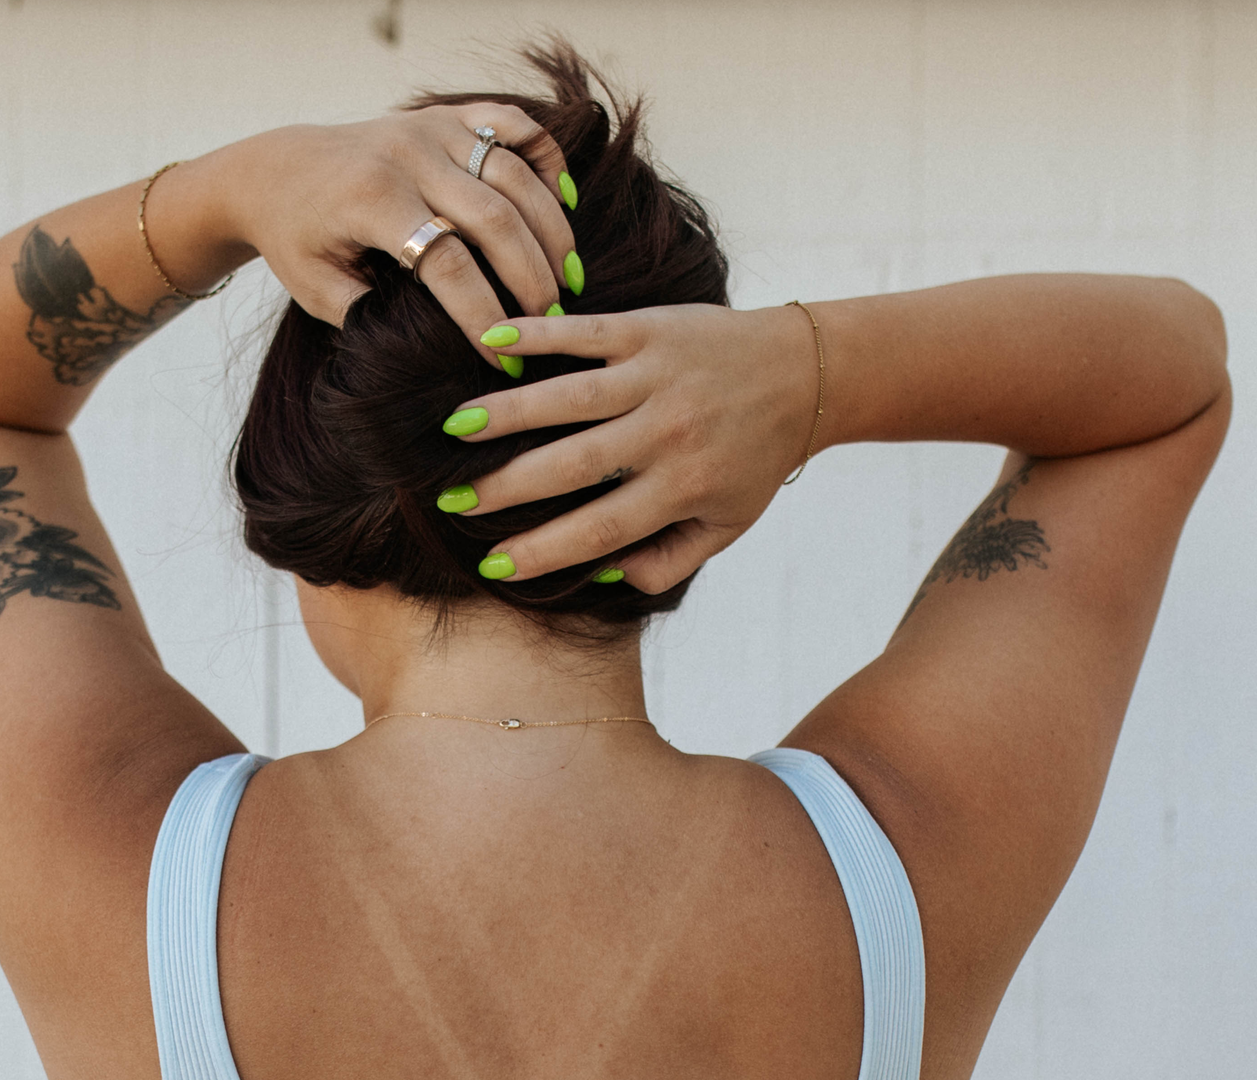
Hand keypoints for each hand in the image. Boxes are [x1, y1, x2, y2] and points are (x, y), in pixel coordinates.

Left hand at [222, 110, 579, 367]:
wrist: (273, 171)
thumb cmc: (297, 241)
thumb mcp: (319, 292)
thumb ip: (373, 318)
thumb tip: (437, 353)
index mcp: (372, 199)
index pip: (448, 265)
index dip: (485, 317)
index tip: (508, 364)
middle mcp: (407, 153)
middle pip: (496, 218)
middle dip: (532, 279)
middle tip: (553, 326)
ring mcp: (430, 127)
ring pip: (515, 173)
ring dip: (551, 229)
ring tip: (569, 279)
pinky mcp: (445, 114)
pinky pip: (512, 125)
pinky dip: (546, 158)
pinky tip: (563, 200)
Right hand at [434, 303, 823, 586]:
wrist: (803, 373)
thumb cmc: (752, 458)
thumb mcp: (725, 525)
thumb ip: (667, 560)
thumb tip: (603, 574)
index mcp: (684, 487)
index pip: (600, 530)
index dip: (544, 552)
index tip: (494, 567)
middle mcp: (668, 433)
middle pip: (573, 467)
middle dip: (507, 489)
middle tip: (453, 505)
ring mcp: (657, 376)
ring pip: (569, 398)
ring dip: (507, 412)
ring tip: (455, 430)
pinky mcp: (651, 328)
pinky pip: (585, 333)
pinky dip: (539, 333)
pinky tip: (492, 339)